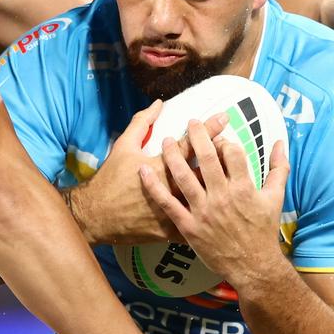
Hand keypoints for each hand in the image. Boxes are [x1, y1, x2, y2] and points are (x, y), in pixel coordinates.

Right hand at [72, 101, 225, 245]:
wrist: (97, 216)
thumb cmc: (110, 179)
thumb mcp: (123, 147)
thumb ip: (142, 123)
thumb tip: (159, 104)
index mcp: (160, 166)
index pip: (190, 144)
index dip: (209, 129)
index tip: (225, 118)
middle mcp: (170, 188)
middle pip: (204, 171)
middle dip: (222, 157)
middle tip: (236, 148)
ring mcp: (173, 211)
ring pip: (205, 199)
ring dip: (220, 187)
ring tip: (235, 178)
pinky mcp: (172, 229)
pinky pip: (196, 223)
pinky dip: (209, 216)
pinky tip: (224, 211)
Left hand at [139, 120, 289, 285]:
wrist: (252, 266)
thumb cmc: (263, 231)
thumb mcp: (276, 198)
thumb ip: (279, 168)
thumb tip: (279, 142)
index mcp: (244, 188)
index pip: (231, 153)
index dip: (224, 141)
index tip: (219, 138)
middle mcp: (222, 197)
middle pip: (206, 158)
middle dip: (197, 135)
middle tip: (190, 121)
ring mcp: (203, 211)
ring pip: (183, 176)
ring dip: (172, 155)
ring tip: (165, 140)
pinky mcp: (188, 226)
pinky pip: (168, 203)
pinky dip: (154, 186)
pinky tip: (144, 171)